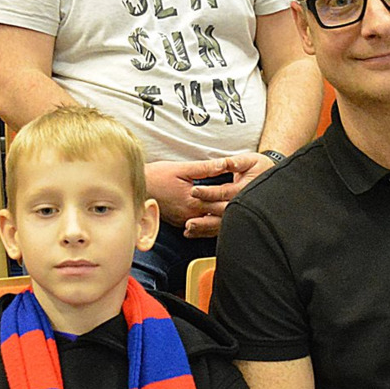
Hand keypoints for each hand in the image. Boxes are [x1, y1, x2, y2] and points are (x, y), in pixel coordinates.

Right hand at [147, 155, 264, 236]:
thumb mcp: (181, 169)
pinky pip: (199, 225)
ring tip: (240, 215)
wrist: (137, 188)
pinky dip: (210, 222)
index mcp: (193, 201)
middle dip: (233, 212)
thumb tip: (223, 164)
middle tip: (252, 208)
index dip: (237, 200)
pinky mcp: (179, 222)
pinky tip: (219, 219)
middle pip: (218, 217)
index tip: (251, 196)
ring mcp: (184, 221)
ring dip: (222, 219)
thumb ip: (204, 168)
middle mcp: (190, 215)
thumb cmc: (156, 176)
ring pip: (209, 223)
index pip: (221, 203)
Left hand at [183, 152, 273, 236]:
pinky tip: (194, 233)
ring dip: (204, 227)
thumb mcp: (250, 160)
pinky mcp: (238, 220)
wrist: (275, 181)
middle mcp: (244, 205)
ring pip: (222, 224)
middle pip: (221, 211)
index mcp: (245, 189)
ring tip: (188, 228)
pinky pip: (222, 228)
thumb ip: (235, 163)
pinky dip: (207, 231)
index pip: (223, 192)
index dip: (208, 192)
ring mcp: (242, 214)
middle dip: (204, 214)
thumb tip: (223, 163)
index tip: (194, 190)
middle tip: (187, 217)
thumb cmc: (260, 167)